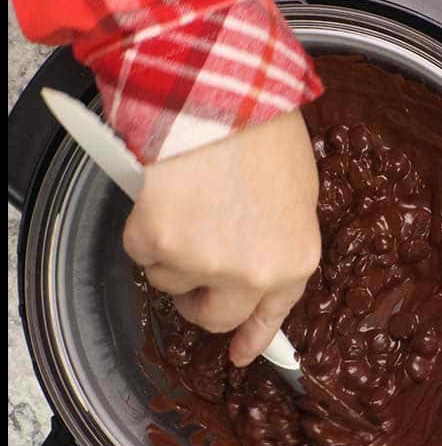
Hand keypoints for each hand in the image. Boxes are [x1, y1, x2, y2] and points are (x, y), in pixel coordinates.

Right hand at [124, 110, 320, 366]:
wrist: (221, 90)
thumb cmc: (260, 128)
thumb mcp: (295, 193)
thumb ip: (278, 238)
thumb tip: (259, 264)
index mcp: (296, 261)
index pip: (272, 317)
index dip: (252, 338)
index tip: (239, 354)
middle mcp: (256, 274)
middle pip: (214, 316)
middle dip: (197, 298)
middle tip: (187, 266)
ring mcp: (209, 263)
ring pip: (170, 282)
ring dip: (166, 250)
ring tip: (179, 204)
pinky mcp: (162, 243)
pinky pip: (140, 253)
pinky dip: (141, 226)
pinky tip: (158, 195)